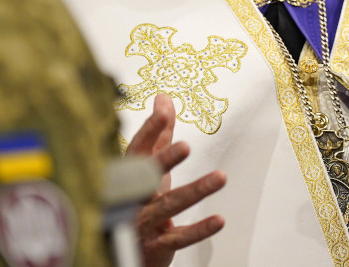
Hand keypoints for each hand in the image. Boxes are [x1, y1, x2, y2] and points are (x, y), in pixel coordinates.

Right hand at [126, 94, 225, 266]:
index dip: (150, 131)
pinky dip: (200, 229)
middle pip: (146, 177)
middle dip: (164, 161)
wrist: (128, 249)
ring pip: (169, 205)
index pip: (137, 150)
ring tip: (220, 178)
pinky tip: (218, 220)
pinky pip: (180, 237)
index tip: (162, 112)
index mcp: (132, 175)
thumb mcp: (150, 166)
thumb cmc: (141, 201)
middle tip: (184, 146)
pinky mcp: (158, 244)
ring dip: (195, 191)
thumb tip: (164, 99)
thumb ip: (159, 134)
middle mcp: (135, 198)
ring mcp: (146, 222)